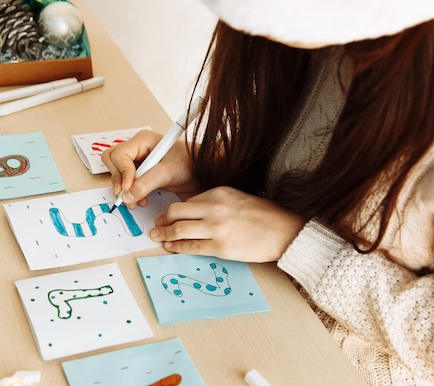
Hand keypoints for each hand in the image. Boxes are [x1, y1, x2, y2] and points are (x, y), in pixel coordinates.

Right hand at [101, 129, 199, 207]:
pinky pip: (126, 182)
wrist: (201, 171)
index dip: (122, 172)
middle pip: (112, 162)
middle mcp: (137, 149)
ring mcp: (138, 161)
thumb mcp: (168, 172)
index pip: (119, 155)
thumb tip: (128, 195)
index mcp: (142, 141)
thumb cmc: (189, 163)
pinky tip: (141, 199)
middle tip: (126, 194)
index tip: (129, 187)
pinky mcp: (141, 173)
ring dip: (123, 189)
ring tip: (136, 200)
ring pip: (117, 173)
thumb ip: (146, 183)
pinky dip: (130, 192)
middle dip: (118, 179)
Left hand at [149, 186, 304, 261]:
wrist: (284, 231)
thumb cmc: (263, 216)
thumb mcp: (237, 198)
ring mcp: (216, 228)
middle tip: (157, 225)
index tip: (166, 215)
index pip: (187, 201)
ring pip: (179, 229)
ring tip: (157, 237)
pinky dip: (176, 247)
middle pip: (176, 212)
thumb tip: (193, 212)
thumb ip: (215, 202)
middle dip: (163, 220)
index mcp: (219, 193)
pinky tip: (170, 247)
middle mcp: (214, 208)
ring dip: (164, 234)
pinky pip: (190, 247)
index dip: (174, 210)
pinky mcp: (220, 247)